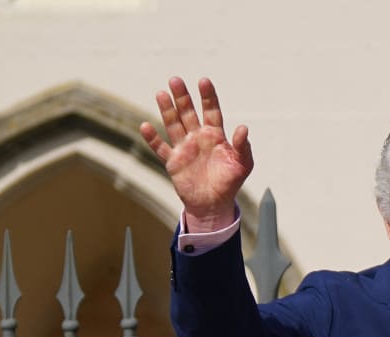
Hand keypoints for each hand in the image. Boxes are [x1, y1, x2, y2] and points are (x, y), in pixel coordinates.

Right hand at [139, 76, 253, 231]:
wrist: (214, 204)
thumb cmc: (230, 182)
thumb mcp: (243, 164)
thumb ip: (243, 146)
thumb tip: (243, 128)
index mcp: (215, 135)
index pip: (211, 111)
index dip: (208, 97)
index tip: (203, 81)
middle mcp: (198, 138)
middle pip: (188, 113)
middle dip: (182, 97)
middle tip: (175, 80)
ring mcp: (184, 148)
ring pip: (173, 125)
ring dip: (167, 110)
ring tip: (161, 93)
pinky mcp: (173, 162)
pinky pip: (161, 148)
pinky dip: (153, 139)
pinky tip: (145, 126)